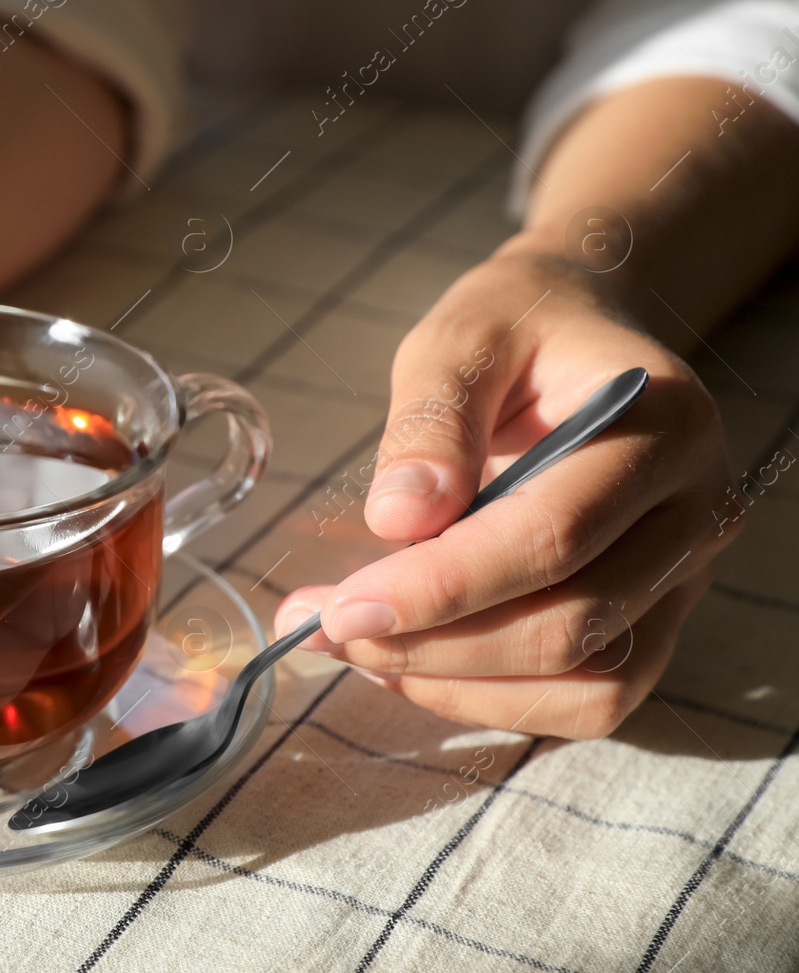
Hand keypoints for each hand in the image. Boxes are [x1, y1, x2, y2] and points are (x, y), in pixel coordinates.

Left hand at [272, 251, 739, 738]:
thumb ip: (430, 420)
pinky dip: (494, 698)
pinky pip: (591, 696)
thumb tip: (399, 519)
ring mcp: (685, 573)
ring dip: (460, 686)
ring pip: (589, 683)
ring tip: (360, 651)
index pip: (552, 536)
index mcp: (661, 426)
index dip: (442, 586)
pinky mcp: (657, 614)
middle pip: (572, 625)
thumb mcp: (460, 337)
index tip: (342, 607)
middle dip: (436, 646)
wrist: (577, 327)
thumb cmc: (518, 326)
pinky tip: (411, 664)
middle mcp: (696, 510)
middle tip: (329, 629)